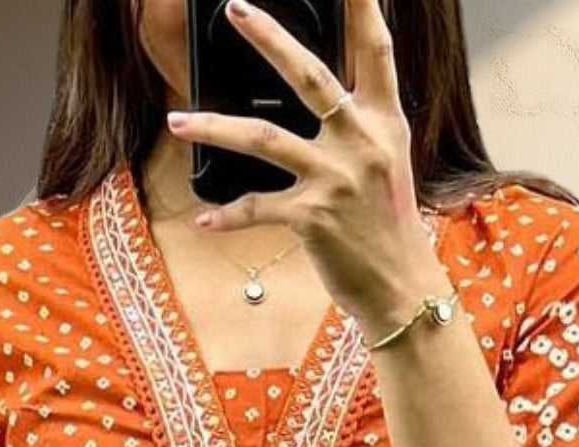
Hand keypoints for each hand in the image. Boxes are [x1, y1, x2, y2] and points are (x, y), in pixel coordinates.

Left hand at [165, 0, 444, 328]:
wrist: (401, 286)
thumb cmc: (388, 225)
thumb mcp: (388, 162)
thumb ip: (360, 123)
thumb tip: (327, 94)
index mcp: (384, 122)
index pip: (374, 49)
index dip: (362, 6)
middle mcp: (361, 142)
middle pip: (309, 76)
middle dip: (270, 38)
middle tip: (236, 10)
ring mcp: (335, 178)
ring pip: (263, 138)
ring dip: (213, 127)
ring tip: (177, 120)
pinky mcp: (312, 217)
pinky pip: (257, 207)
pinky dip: (227, 215)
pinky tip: (204, 218)